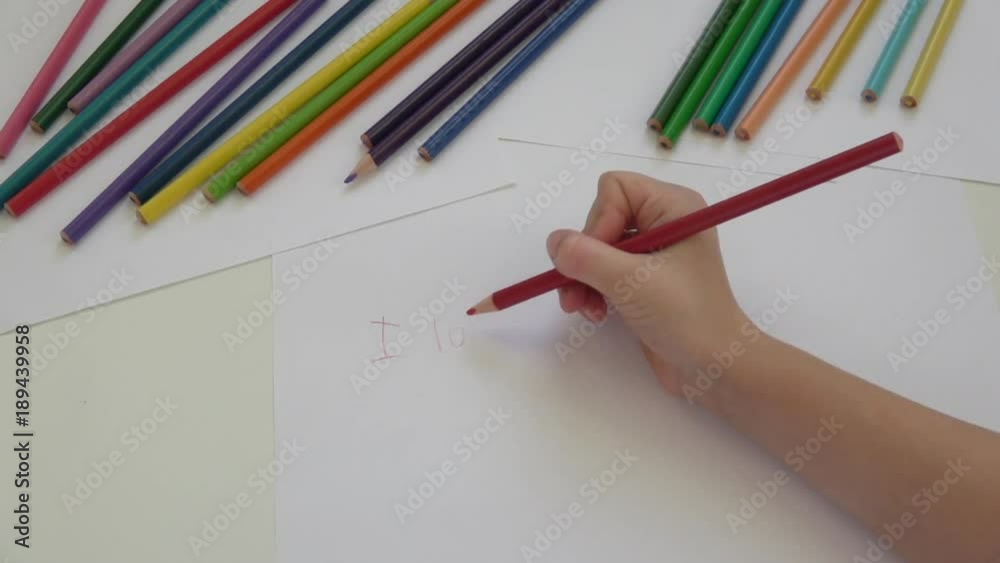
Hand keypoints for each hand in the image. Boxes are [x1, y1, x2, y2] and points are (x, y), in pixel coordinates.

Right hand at [547, 171, 754, 406]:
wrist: (715, 368)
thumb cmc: (686, 317)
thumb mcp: (633, 283)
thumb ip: (587, 258)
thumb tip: (554, 242)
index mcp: (674, 207)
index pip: (614, 189)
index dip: (599, 221)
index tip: (601, 260)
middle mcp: (663, 222)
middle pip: (601, 219)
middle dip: (584, 256)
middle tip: (578, 290)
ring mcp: (653, 253)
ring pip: (596, 248)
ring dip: (582, 277)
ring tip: (581, 308)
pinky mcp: (643, 280)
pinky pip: (602, 271)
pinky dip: (592, 290)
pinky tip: (595, 313)